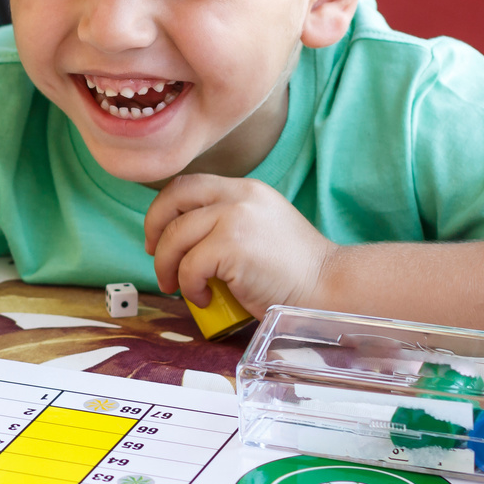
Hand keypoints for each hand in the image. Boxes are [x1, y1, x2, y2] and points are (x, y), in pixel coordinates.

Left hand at [143, 174, 333, 314]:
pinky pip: (189, 266)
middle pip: (173, 200)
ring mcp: (236, 218)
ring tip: (179, 287)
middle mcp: (240, 196)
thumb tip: (179, 239)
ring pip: (175, 236)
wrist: (329, 289)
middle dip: (154, 230)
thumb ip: (226, 221)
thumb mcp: (259, 228)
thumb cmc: (293, 272)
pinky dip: (188, 286)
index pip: (188, 185)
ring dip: (167, 266)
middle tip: (157, 259)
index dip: (163, 209)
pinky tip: (204, 298)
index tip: (158, 237)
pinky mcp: (233, 246)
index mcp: (245, 189)